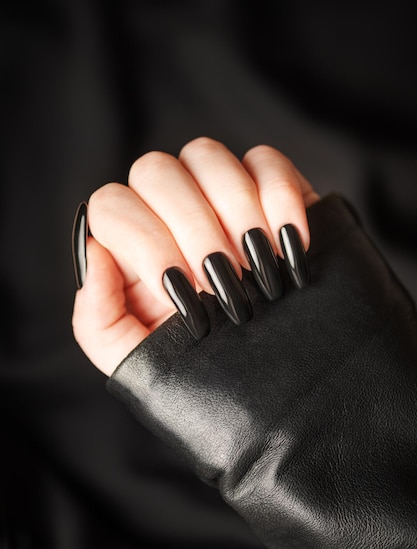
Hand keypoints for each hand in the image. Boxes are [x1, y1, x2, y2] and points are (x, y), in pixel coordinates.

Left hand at [72, 137, 319, 375]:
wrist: (269, 377)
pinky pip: (267, 160)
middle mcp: (165, 209)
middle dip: (195, 230)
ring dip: (236, 212)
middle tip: (225, 285)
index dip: (147, 242)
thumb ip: (98, 319)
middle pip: (157, 172)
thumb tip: (94, 253)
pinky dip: (280, 198)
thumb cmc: (200, 366)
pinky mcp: (268, 187)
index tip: (182, 293)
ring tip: (259, 270)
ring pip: (207, 156)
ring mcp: (215, 192)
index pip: (113, 206)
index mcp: (129, 246)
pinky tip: (290, 245)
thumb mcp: (138, 360)